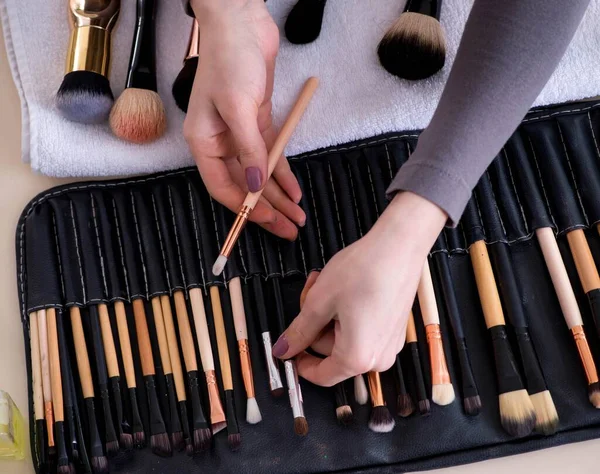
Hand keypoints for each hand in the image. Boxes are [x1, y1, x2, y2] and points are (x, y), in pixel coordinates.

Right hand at [184, 0, 304, 240]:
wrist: (242, 22)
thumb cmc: (230, 61)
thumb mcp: (238, 107)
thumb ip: (249, 149)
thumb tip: (257, 186)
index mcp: (204, 142)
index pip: (223, 187)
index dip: (245, 207)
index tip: (269, 221)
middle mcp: (220, 143)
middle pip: (244, 186)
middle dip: (268, 208)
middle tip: (289, 228)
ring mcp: (239, 134)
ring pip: (260, 174)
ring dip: (279, 196)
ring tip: (297, 216)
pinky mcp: (257, 123)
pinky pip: (270, 156)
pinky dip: (282, 172)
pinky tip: (294, 189)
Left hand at [272, 192, 446, 385]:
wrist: (400, 246)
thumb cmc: (364, 271)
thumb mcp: (320, 301)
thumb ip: (300, 331)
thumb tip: (284, 350)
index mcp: (357, 357)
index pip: (321, 376)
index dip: (300, 361)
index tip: (288, 346)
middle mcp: (378, 358)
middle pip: (331, 352)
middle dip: (315, 325)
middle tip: (309, 294)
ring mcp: (389, 344)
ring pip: (344, 338)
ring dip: (330, 315)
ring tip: (325, 284)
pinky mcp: (394, 329)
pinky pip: (362, 330)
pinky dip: (347, 313)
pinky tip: (344, 289)